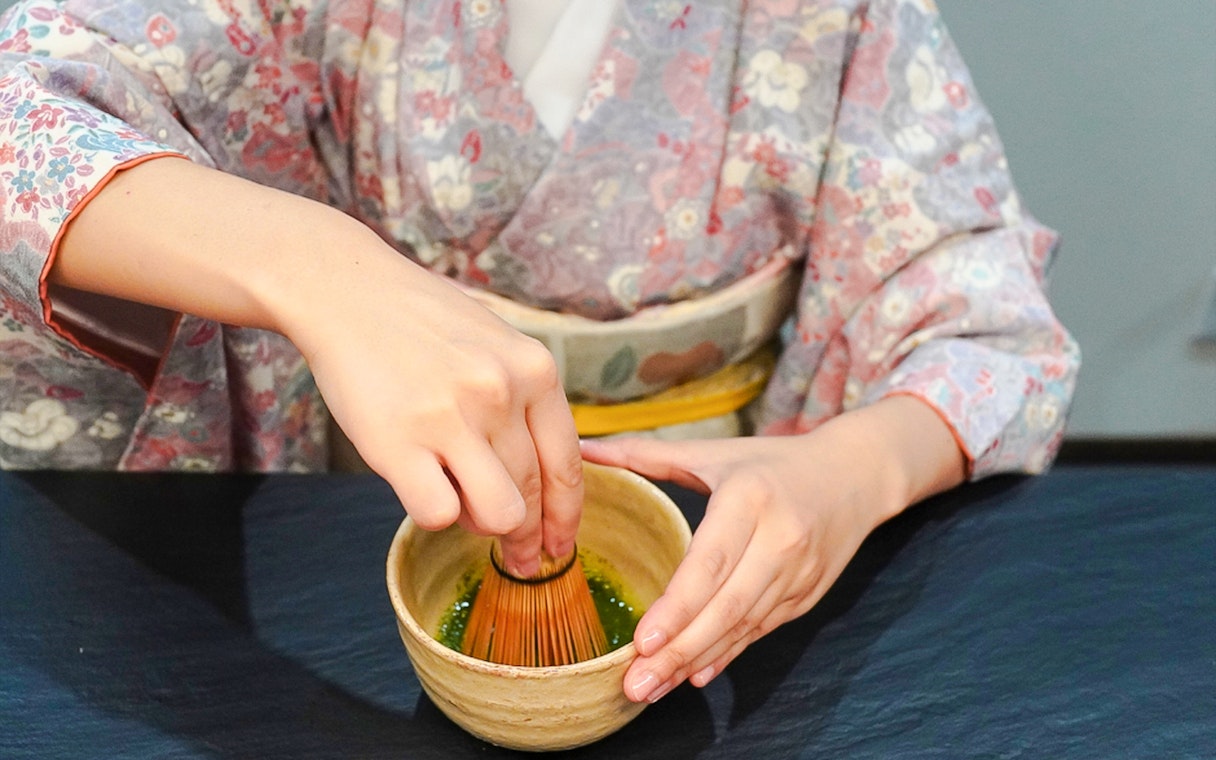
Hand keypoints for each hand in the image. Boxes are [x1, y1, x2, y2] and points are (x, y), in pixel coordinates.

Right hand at [54, 158, 583, 575]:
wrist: (344, 290)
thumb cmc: (421, 320)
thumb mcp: (496, 342)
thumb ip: (524, 398)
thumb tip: (546, 476)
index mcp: (534, 369)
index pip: (568, 465)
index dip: (566, 516)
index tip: (560, 543)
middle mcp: (501, 394)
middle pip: (533, 495)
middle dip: (527, 535)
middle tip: (517, 552)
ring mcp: (451, 419)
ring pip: (497, 515)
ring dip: (481, 523)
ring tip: (460, 501)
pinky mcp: (398, 443)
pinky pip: (438, 514)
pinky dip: (434, 513)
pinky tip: (421, 486)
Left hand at [580, 396, 965, 701]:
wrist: (855, 475)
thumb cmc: (773, 462)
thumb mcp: (712, 453)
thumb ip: (645, 454)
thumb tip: (583, 448)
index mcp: (750, 498)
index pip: (711, 563)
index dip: (678, 606)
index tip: (642, 640)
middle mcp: (779, 539)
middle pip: (726, 607)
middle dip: (678, 651)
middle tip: (634, 683)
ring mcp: (797, 573)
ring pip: (742, 627)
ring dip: (696, 661)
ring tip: (651, 687)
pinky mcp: (806, 596)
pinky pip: (759, 632)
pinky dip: (725, 656)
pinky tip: (693, 676)